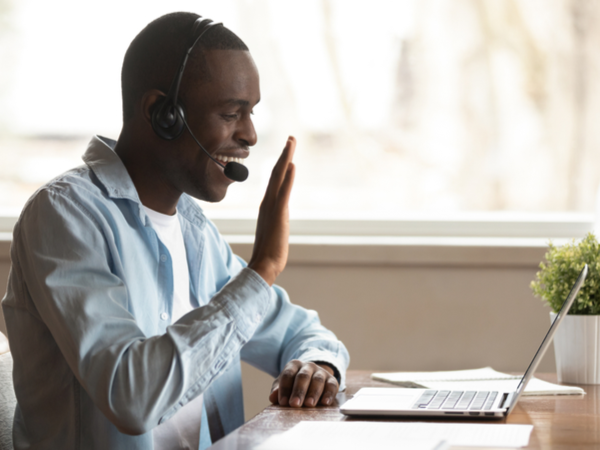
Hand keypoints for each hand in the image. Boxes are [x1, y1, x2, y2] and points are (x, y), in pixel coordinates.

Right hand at [248, 136, 295, 285]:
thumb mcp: (276, 229)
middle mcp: (268, 202)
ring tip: (291, 142)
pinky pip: (284, 192)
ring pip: (279, 177)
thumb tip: (283, 210)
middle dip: (284, 154)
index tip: (288, 151)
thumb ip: (278, 217)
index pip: (275, 180)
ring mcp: (272, 207)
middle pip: (276, 172)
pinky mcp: (278, 214)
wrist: (263, 265)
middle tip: (291, 138)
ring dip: (286, 158)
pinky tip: (292, 165)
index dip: (281, 164)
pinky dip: (288, 177)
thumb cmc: (269, 252)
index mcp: (268, 205)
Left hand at [269, 360, 338, 407]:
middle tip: (295, 404)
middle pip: (303, 376)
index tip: (282, 402)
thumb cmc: (294, 384)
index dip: (285, 389)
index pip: (288, 375)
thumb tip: (273, 397)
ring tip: (309, 404)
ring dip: (313, 393)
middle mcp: (308, 366)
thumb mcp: (285, 385)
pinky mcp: (332, 380)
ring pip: (317, 380)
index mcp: (294, 365)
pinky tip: (325, 403)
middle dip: (298, 391)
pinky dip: (329, 394)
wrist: (313, 378)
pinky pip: (332, 385)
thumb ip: (278, 390)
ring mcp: (321, 372)